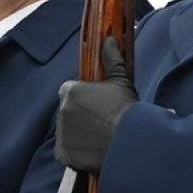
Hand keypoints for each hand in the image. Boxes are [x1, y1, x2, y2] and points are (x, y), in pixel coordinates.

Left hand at [54, 36, 136, 173]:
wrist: (130, 139)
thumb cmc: (127, 108)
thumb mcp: (121, 80)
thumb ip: (112, 59)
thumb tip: (109, 40)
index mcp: (70, 92)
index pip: (70, 91)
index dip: (83, 96)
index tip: (96, 103)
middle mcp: (61, 111)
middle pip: (68, 111)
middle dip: (81, 115)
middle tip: (101, 121)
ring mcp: (61, 133)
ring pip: (67, 131)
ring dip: (79, 132)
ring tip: (101, 135)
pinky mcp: (63, 153)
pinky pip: (67, 150)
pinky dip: (77, 150)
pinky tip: (94, 148)